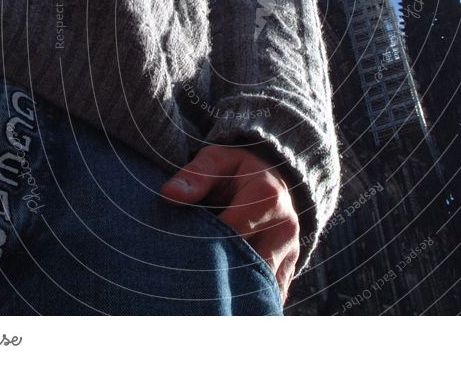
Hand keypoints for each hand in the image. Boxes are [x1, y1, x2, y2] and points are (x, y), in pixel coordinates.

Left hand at [160, 144, 299, 300]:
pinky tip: (224, 301)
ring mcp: (291, 250)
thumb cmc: (236, 171)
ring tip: (201, 295)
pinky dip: (247, 301)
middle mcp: (285, 226)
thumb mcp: (217, 160)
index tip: (176, 252)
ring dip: (233, 292)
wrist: (271, 178)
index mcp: (268, 196)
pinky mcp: (289, 269)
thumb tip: (170, 195)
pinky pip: (270, 295)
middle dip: (217, 274)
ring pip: (261, 286)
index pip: (232, 232)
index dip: (202, 244)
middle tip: (184, 282)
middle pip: (249, 265)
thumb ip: (195, 176)